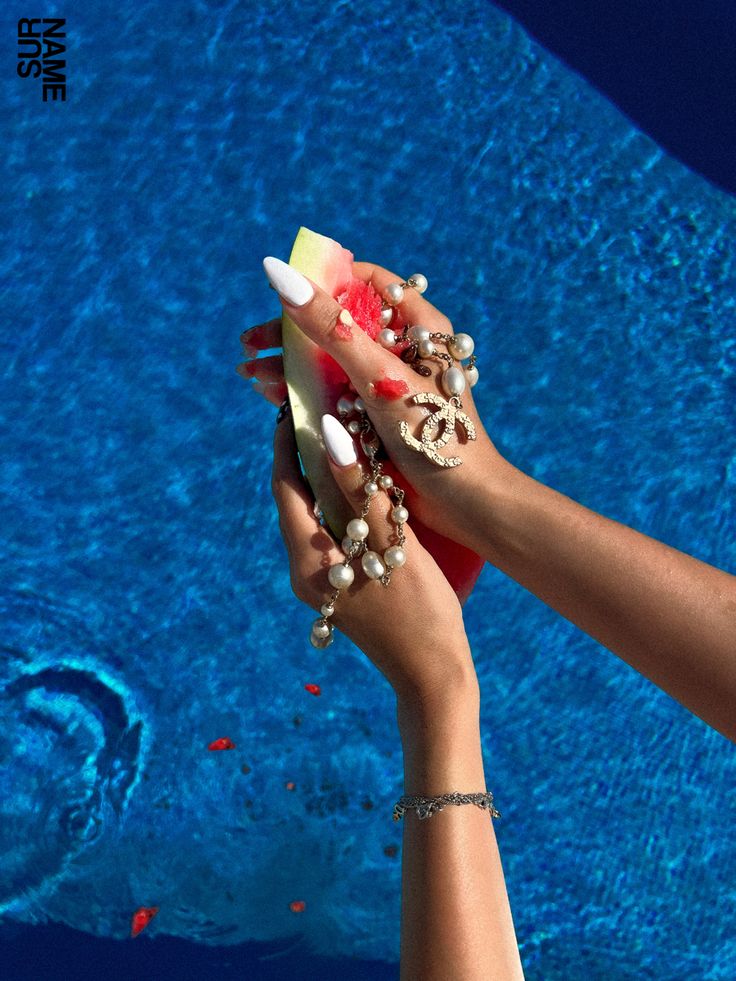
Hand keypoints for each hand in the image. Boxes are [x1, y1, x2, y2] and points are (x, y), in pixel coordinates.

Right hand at [240, 261, 511, 554]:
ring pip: (332, 363)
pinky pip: (335, 395)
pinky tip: (273, 398)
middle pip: (340, 325)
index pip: (367, 284)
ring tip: (252, 376)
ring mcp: (390, 385)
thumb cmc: (433, 434)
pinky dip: (304, 394)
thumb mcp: (380, 377)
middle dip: (292, 334)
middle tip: (251, 345)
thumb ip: (333, 329)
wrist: (463, 504)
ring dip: (291, 366)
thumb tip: (282, 276)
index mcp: (421, 327)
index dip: (324, 283)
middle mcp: (405, 350)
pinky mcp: (378, 417)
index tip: (283, 295)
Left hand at [270, 408, 478, 704]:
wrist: (432, 677)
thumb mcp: (391, 544)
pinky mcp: (339, 590)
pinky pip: (328, 537)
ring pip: (311, 520)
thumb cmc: (420, 611)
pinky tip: (361, 491)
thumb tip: (329, 433)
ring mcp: (320, 585)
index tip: (294, 406)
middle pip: (294, 502)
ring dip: (322, 482)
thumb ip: (358, 489)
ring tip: (344, 441)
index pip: (284, 488)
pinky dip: (337, 508)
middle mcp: (304, 572)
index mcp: (309, 559)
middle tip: (322, 414)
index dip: (285, 444)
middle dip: (303, 457)